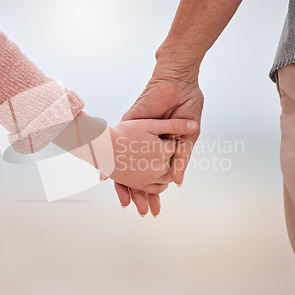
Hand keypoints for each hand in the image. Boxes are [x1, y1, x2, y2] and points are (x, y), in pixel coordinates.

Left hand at [115, 67, 203, 215]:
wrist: (178, 82)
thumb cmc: (187, 105)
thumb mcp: (187, 137)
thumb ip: (181, 159)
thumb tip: (177, 182)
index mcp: (162, 146)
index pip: (155, 174)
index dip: (155, 191)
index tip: (155, 208)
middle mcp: (147, 143)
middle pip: (140, 173)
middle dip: (141, 194)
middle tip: (143, 212)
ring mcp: (136, 136)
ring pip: (126, 165)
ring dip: (127, 185)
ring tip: (129, 204)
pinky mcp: (128, 125)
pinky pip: (116, 146)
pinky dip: (112, 162)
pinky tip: (107, 179)